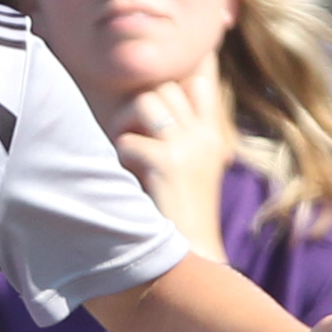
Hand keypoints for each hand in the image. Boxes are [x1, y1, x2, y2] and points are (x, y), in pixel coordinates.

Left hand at [107, 73, 234, 241]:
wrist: (194, 255)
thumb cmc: (180, 214)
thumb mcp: (190, 169)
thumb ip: (177, 137)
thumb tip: (143, 103)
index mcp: (213, 136)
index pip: (201, 81)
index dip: (177, 77)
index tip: (155, 98)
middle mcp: (205, 135)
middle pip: (165, 86)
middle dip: (137, 103)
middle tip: (126, 132)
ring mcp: (189, 147)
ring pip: (146, 100)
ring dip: (124, 120)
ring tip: (122, 147)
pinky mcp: (169, 164)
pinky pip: (129, 140)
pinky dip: (119, 155)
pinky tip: (124, 175)